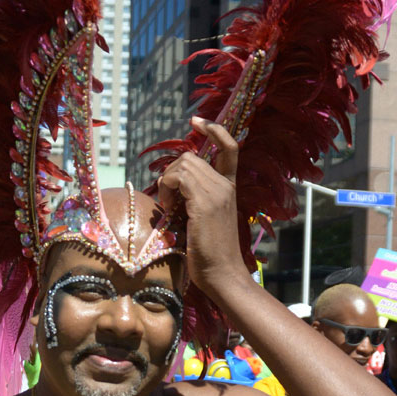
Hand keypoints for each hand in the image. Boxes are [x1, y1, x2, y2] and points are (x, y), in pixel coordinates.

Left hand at [155, 117, 244, 297]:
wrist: (222, 274)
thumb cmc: (210, 254)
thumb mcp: (203, 219)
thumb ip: (193, 200)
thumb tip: (171, 190)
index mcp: (229, 187)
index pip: (229, 147)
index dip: (214, 129)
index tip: (197, 121)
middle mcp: (226, 186)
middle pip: (192, 156)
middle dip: (172, 171)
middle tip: (168, 199)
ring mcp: (217, 193)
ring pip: (184, 164)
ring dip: (168, 182)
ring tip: (169, 206)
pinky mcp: (205, 204)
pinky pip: (179, 177)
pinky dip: (167, 188)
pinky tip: (169, 207)